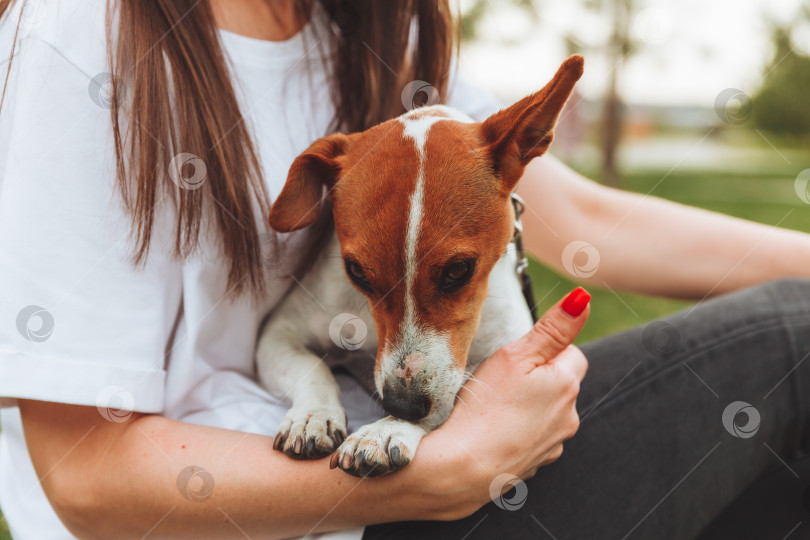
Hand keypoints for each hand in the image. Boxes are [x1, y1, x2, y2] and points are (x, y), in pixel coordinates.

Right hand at [418, 287, 589, 518]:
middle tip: (500, 383)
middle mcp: (568, 417)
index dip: (543, 352)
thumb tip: (583, 299)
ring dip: (527, 408)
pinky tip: (492, 432)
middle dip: (537, 380)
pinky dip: (516, 434)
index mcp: (566, 385)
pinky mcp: (535, 465)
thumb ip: (553, 328)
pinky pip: (531, 439)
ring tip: (493, 409)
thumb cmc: (485, 406)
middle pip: (559, 384)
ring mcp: (553, 445)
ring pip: (546, 413)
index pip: (571, 354)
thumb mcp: (515, 355)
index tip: (516, 361)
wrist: (462, 469)